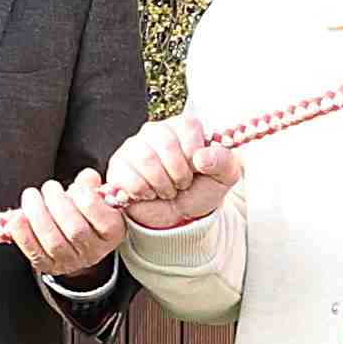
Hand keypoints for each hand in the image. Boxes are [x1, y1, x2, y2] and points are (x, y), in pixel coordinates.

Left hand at [7, 174, 123, 283]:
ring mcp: (70, 261)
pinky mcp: (48, 265)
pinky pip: (34, 252)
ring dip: (38, 215)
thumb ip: (91, 185)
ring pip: (53, 242)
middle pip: (76, 230)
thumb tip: (87, 177)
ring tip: (32, 196)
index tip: (77, 187)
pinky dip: (22, 234)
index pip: (105, 222)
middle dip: (58, 204)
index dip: (89, 202)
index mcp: (112, 232)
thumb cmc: (85, 211)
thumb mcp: (94, 195)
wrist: (75, 238)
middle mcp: (94, 251)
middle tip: (50, 188)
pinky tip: (18, 217)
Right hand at [105, 117, 239, 229]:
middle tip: (182, 184)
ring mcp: (134, 146)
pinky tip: (149, 193)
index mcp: (183, 126)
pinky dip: (144, 192)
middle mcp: (156, 130)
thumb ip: (224, 161)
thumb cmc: (199, 190)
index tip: (196, 169)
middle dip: (179, 173)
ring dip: (162, 185)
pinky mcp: (118, 165)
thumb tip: (202, 157)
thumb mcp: (223, 177)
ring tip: (167, 190)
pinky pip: (129, 177)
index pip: (188, 127)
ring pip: (146, 159)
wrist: (178, 217)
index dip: (194, 155)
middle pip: (166, 144)